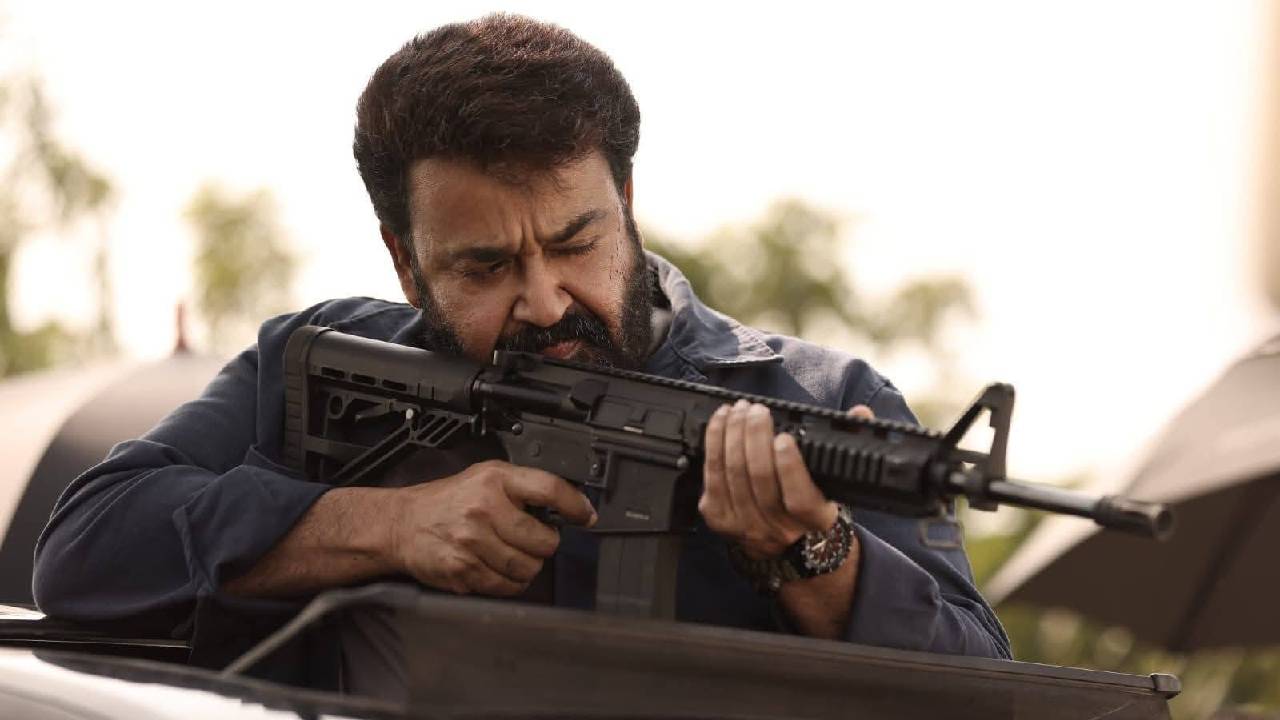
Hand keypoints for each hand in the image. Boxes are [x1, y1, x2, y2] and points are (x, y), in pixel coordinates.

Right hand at [391, 460, 595, 595]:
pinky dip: (510, 583)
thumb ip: (522, 488)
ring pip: (528, 568)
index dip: (574, 505)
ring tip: (513, 555)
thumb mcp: (485, 477)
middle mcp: (484, 508)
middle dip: (545, 545)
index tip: (586, 516)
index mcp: (495, 479)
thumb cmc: (448, 501)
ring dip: (528, 567)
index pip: (549, 489)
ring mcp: (473, 542)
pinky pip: (506, 587)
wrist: (401, 524)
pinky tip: (498, 569)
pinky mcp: (463, 570)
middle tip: (533, 540)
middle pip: (543, 540)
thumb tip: (568, 506)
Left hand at [699, 400, 873, 559]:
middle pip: (760, 480)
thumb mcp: (837, 481)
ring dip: (732, 435)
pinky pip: (712, 476)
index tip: (784, 438)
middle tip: (756, 411)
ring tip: (738, 410)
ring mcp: (745, 526)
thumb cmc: (813, 502)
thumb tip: (860, 413)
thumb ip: (850, 443)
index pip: (799, 499)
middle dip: (754, 438)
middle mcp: (779, 529)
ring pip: (734, 475)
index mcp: (815, 521)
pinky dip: (714, 444)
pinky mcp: (719, 518)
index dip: (789, 468)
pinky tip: (720, 422)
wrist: (787, 545)